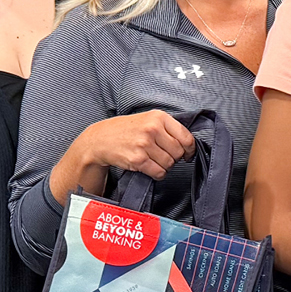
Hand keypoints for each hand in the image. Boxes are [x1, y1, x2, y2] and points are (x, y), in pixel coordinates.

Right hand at [79, 111, 194, 180]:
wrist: (101, 139)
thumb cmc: (126, 130)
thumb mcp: (148, 119)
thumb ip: (167, 128)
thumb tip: (188, 144)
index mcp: (159, 117)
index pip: (186, 136)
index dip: (190, 149)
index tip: (188, 153)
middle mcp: (153, 129)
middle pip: (178, 152)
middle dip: (174, 157)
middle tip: (164, 155)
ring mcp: (145, 144)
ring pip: (169, 163)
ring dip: (165, 166)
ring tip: (154, 160)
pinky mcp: (138, 159)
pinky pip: (159, 172)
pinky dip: (157, 174)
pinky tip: (150, 167)